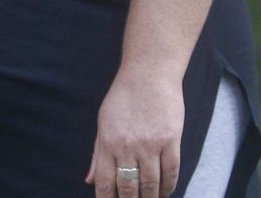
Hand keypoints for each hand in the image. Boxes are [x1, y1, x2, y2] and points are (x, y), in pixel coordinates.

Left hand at [85, 71, 183, 197]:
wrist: (149, 74)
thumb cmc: (123, 98)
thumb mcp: (103, 123)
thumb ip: (97, 155)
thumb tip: (89, 180)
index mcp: (108, 142)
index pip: (106, 182)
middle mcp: (128, 146)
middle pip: (129, 187)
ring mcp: (151, 144)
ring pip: (151, 183)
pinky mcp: (171, 140)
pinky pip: (171, 171)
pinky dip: (168, 186)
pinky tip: (165, 192)